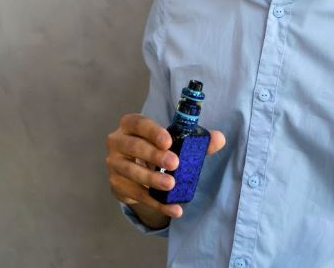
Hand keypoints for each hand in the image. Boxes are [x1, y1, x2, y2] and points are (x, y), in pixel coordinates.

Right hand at [105, 113, 225, 221]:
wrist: (136, 172)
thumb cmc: (155, 149)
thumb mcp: (172, 142)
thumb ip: (196, 140)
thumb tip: (219, 138)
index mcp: (129, 125)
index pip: (138, 123)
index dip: (152, 131)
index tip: (169, 141)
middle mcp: (117, 142)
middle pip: (133, 147)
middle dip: (154, 155)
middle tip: (175, 164)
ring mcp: (114, 164)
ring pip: (131, 172)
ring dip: (152, 179)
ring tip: (171, 185)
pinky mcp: (117, 185)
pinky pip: (137, 195)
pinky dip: (157, 204)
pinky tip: (174, 209)